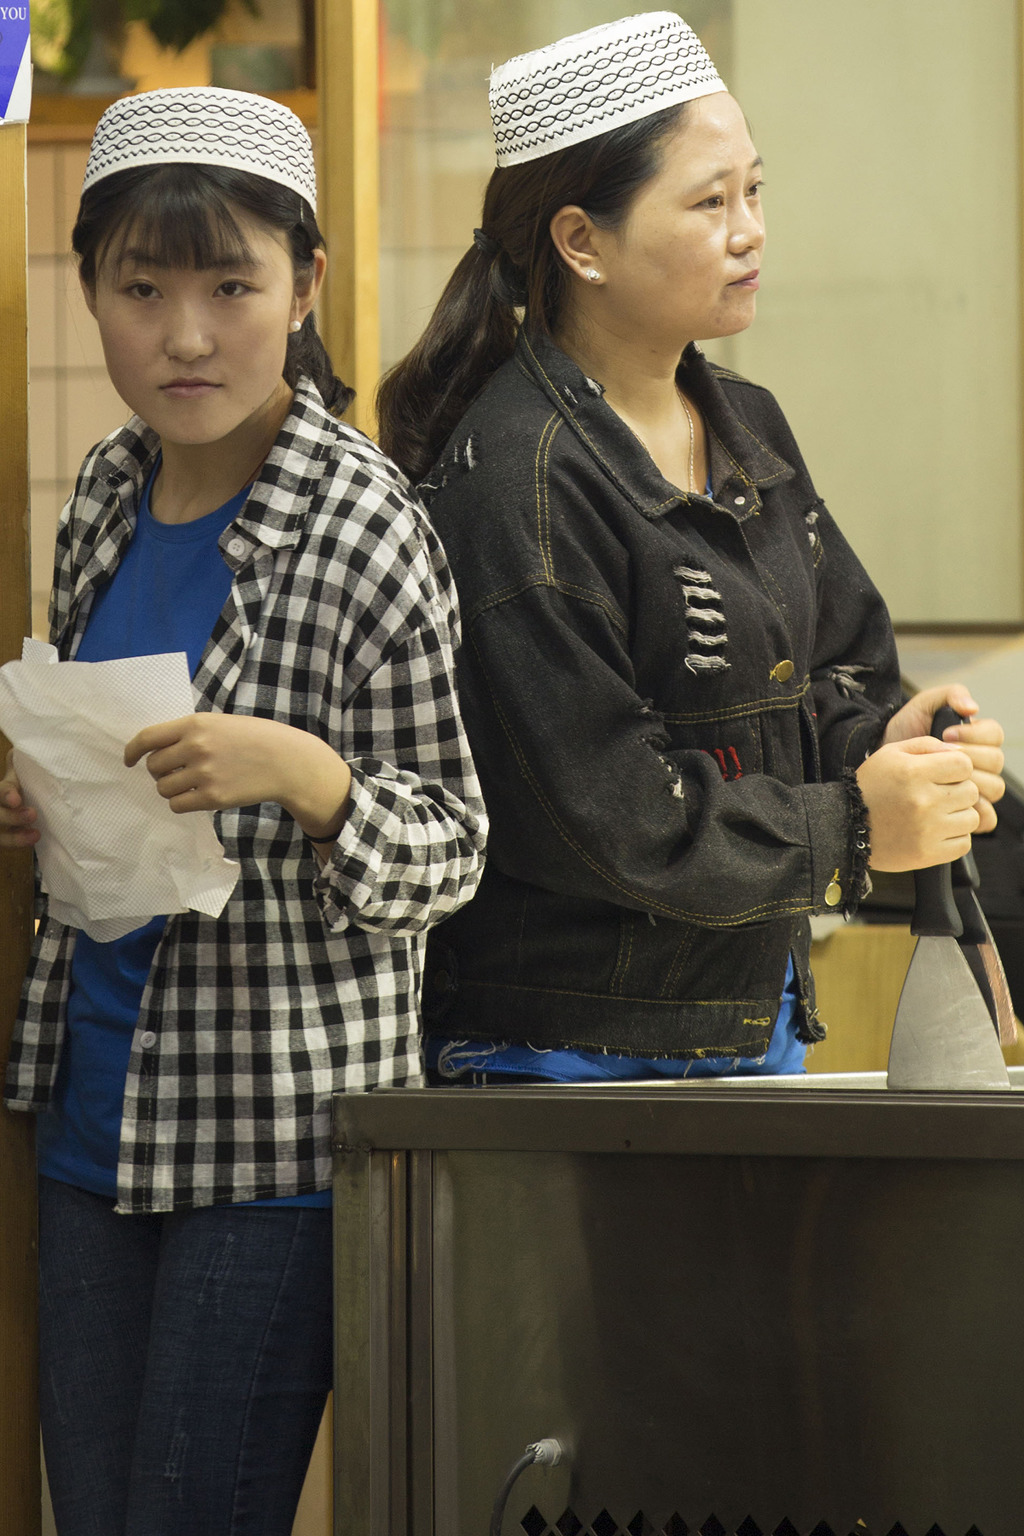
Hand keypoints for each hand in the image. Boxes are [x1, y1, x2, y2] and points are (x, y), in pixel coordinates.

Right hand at [0, 750, 39, 850]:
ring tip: (35, 834)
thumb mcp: (18, 776)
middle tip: (32, 814)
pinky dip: (17, 843)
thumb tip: (22, 750)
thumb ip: (21, 765)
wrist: (16, 805)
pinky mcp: (2, 838)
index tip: (16, 799)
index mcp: (0, 790)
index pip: (0, 791)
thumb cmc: (20, 788)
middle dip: (12, 816)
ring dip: (15, 836)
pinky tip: (31, 840)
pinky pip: (5, 843)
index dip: (6, 794)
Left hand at [123, 714, 352, 840]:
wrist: (286, 761)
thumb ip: (189, 733)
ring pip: (163, 788)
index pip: (148, 738)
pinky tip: (197, 796)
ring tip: (190, 784)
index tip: (128, 760)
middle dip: (159, 771)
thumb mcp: (219, 724)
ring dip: (170, 788)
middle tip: (175, 772)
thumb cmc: (253, 739)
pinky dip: (181, 803)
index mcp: (195, 724)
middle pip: (154, 766)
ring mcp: (203, 774)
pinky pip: (178, 805)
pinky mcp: (212, 798)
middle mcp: (195, 748)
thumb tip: (154, 751)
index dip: (132, 751)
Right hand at [857, 737, 979, 871]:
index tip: (944, 774)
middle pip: (971, 791)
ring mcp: (927, 830)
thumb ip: (927, 744)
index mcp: (914, 772)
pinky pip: (964, 843)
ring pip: (972, 818)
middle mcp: (923, 801)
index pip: (964, 765)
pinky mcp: (928, 853)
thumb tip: (960, 751)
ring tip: (936, 814)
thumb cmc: (870, 787)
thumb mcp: (890, 754)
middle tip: (938, 795)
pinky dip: (954, 838)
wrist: (844, 827)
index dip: (957, 768)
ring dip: (959, 815)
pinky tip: (936, 831)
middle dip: (958, 791)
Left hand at [883, 685, 1004, 831]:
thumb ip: (949, 695)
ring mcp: (976, 788)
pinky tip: (949, 802)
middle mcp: (981, 764)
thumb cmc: (903, 734)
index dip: (975, 734)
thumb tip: (972, 708)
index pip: (994, 735)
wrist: (880, 764)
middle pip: (996, 762)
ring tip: (941, 779)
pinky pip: (987, 818)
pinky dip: (976, 812)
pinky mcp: (966, 811)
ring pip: (994, 788)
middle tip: (940, 757)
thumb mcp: (921, 707)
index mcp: (976, 739)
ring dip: (970, 783)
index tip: (946, 734)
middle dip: (969, 757)